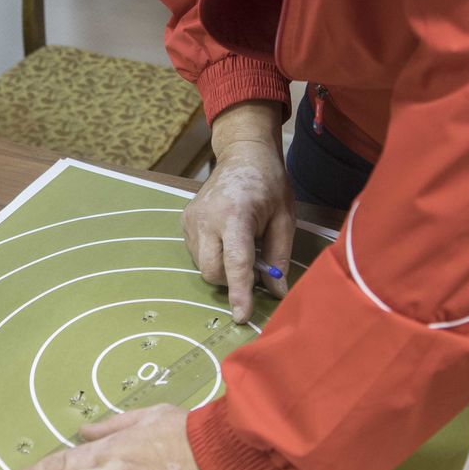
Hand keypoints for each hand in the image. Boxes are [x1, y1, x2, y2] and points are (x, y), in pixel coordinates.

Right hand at [183, 101, 294, 322]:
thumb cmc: (268, 184)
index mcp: (234, 215)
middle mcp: (206, 218)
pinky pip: (196, 253)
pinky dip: (213, 256)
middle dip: (232, 281)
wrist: (242, 154)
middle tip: (254, 267)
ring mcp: (191, 219)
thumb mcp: (284, 218)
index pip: (235, 262)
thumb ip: (278, 256)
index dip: (241, 292)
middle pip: (213, 271)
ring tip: (241, 245)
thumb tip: (276, 291)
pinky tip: (226, 238)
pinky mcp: (184, 220)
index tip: (242, 316)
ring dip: (223, 268)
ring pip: (203, 265)